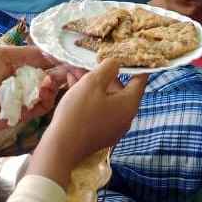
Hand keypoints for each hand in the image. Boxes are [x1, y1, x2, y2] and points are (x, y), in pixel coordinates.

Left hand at [0, 46, 76, 150]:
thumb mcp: (2, 55)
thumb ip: (28, 53)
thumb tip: (52, 55)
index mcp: (18, 65)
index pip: (43, 60)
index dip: (55, 59)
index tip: (67, 56)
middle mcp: (25, 81)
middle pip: (51, 74)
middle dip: (59, 71)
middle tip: (66, 70)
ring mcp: (27, 98)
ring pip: (50, 90)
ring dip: (53, 84)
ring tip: (47, 83)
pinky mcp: (28, 114)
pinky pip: (45, 105)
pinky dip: (47, 98)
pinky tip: (43, 93)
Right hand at [27, 58, 147, 186]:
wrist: (61, 148)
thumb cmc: (78, 113)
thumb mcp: (92, 83)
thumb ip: (108, 68)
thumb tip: (116, 63)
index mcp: (129, 104)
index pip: (140, 80)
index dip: (133, 65)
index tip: (126, 53)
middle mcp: (125, 117)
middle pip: (120, 89)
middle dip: (104, 74)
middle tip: (89, 62)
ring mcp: (113, 128)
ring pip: (106, 99)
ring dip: (93, 85)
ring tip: (76, 71)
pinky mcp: (99, 134)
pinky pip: (98, 110)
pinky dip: (88, 98)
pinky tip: (73, 85)